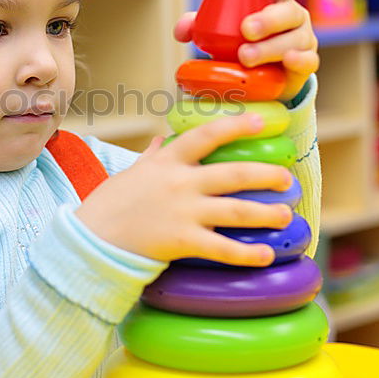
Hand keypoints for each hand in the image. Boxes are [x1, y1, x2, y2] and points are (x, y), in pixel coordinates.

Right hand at [76, 113, 293, 264]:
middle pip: (233, 174)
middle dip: (266, 175)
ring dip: (266, 213)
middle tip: (287, 179)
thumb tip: (163, 140)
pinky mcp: (182, 241)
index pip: (206, 135)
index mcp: (168, 162)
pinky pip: (222, 248)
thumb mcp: (131, 173)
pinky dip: (247, 254)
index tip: (259, 121)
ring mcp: (183, 212)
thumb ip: (152, 156)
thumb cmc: (109, 205)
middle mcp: (180, 183)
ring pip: (235, 211)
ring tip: (286, 215)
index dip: (235, 126)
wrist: (91, 237)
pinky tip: (266, 256)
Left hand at [174, 0, 318, 100]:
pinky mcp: (304, 64)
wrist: (261, 77)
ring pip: (294, 39)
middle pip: (288, 11)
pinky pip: (308, 60)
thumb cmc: (241, 41)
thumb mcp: (221, 29)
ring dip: (269, 47)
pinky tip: (288, 60)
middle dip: (267, 19)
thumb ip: (200, 25)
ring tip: (245, 56)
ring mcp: (303, 39)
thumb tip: (181, 30)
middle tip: (245, 29)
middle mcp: (293, 15)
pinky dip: (299, 60)